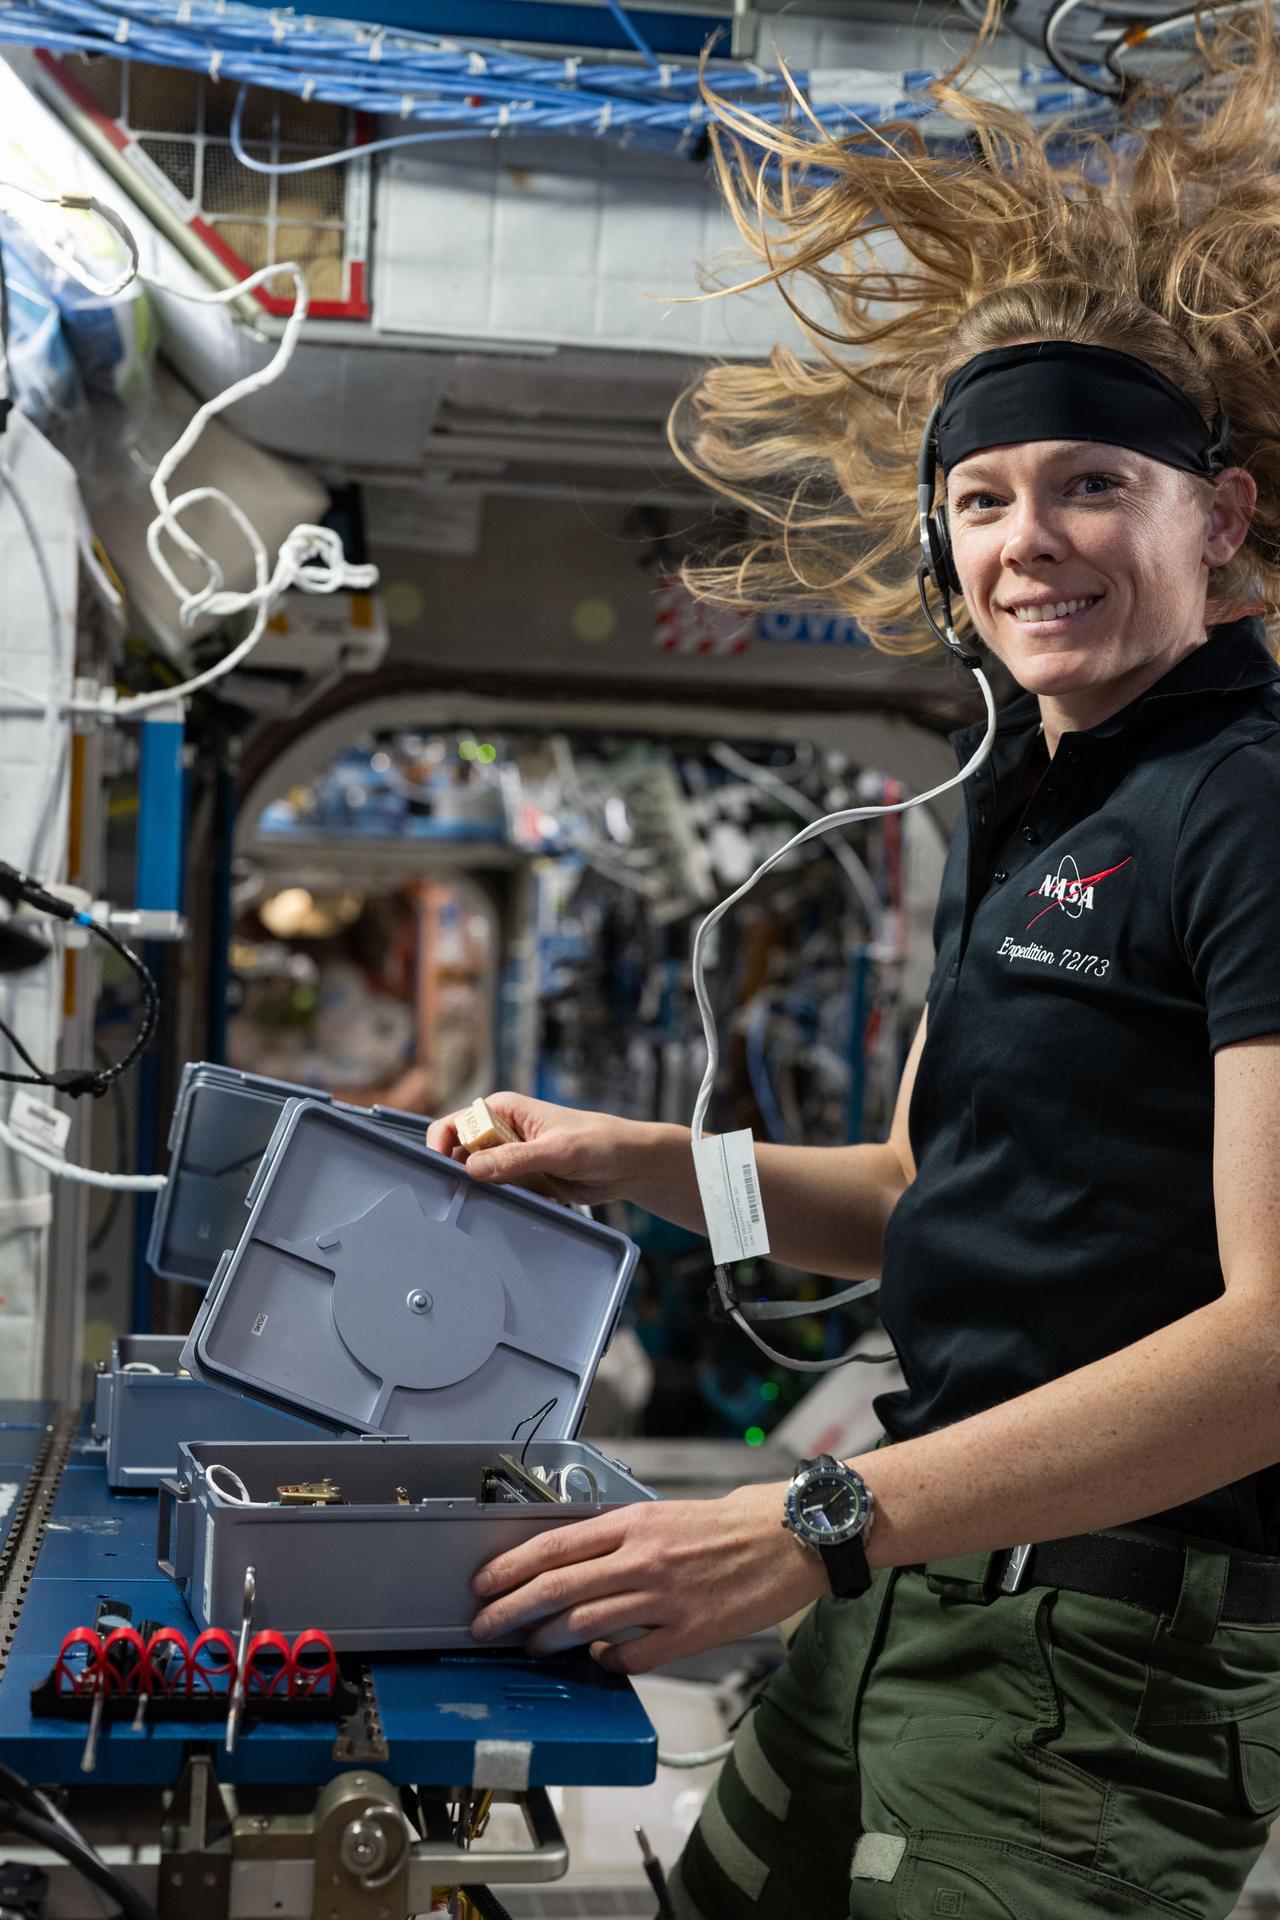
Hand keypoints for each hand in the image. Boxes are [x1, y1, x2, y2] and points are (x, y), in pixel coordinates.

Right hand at [426, 1091, 658, 1207]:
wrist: (629, 1164)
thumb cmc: (599, 1141)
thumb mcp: (556, 1150)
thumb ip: (514, 1159)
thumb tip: (472, 1168)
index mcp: (503, 1110)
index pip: (455, 1124)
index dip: (440, 1146)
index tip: (440, 1173)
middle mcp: (502, 1131)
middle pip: (461, 1155)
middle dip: (466, 1176)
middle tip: (476, 1194)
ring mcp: (512, 1156)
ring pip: (481, 1178)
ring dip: (492, 1192)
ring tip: (515, 1196)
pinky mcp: (524, 1178)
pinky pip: (503, 1193)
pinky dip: (512, 1201)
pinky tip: (535, 1201)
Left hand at [468, 1482, 825, 1673]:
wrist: (789, 1538)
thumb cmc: (728, 1524)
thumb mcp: (663, 1515)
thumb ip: (618, 1537)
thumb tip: (569, 1560)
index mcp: (634, 1523)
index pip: (554, 1545)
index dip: (510, 1567)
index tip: (483, 1584)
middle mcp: (642, 1559)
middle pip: (557, 1587)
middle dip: (510, 1610)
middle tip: (484, 1626)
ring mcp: (664, 1599)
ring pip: (584, 1623)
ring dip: (549, 1639)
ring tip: (531, 1646)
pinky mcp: (689, 1634)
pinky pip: (631, 1656)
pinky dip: (606, 1660)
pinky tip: (598, 1659)